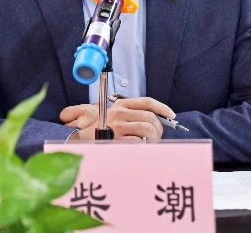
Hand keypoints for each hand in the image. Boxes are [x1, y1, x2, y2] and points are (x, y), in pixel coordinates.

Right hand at [60, 97, 174, 140]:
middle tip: (158, 136)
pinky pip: (139, 143)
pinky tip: (140, 149)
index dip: (162, 107)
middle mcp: (120, 113)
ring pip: (148, 129)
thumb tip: (153, 121)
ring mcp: (118, 126)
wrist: (78, 141)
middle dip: (159, 128)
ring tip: (151, 144)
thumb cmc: (96, 130)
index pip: (147, 102)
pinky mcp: (116, 139)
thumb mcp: (112, 116)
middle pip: (150, 117)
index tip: (171, 115)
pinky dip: (143, 147)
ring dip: (154, 138)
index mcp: (120, 105)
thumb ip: (129, 115)